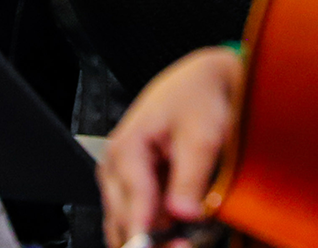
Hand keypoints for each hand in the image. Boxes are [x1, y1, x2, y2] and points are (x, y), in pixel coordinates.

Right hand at [101, 47, 242, 247]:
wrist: (200, 84)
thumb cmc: (197, 100)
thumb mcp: (202, 135)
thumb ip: (191, 176)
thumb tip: (183, 213)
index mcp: (126, 149)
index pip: (132, 203)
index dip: (145, 235)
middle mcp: (115, 167)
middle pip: (123, 222)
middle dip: (152, 242)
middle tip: (186, 245)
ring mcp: (122, 180)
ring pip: (128, 226)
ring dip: (156, 239)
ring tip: (188, 239)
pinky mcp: (135, 188)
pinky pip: (140, 220)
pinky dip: (159, 231)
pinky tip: (182, 231)